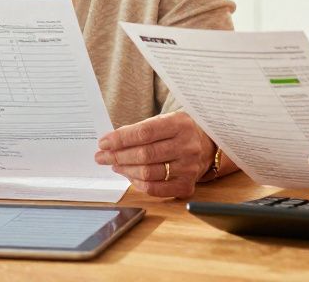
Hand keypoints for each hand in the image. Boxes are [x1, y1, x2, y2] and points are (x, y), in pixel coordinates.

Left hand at [95, 112, 213, 198]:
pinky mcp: (187, 185)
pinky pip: (155, 188)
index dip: (121, 139)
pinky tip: (129, 176)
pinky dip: (137, 183)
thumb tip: (111, 142)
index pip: (144, 132)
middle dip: (118, 156)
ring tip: (115, 165)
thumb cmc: (178, 132)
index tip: (104, 142)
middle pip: (145, 154)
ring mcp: (189, 167)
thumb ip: (141, 129)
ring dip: (125, 170)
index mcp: (180, 124)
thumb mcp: (164, 120)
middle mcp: (187, 146)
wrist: (207, 146)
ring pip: (148, 173)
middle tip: (102, 156)